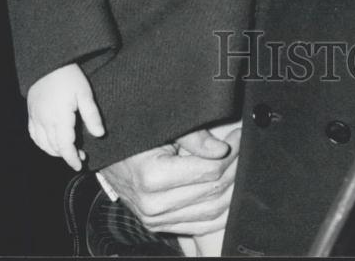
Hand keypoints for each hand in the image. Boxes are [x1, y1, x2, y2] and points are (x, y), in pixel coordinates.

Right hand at [27, 63, 104, 170]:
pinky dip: (42, 144)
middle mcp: (45, 121)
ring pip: (43, 144)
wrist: (49, 62)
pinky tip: (51, 143)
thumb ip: (92, 115)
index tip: (80, 165)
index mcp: (59, 118)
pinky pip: (34, 135)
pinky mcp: (31, 113)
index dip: (72, 158)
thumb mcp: (85, 93)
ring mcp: (36, 118)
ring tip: (69, 149)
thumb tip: (99, 134)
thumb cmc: (69, 76)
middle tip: (81, 155)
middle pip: (55, 147)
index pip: (65, 146)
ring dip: (55, 151)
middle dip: (67, 155)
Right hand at [99, 125, 240, 236]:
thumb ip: (193, 137)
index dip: (232, 152)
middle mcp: (153, 205)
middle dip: (236, 167)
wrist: (110, 158)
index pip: (208, 171)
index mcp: (152, 178)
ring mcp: (156, 219)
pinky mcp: (160, 226)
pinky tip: (232, 192)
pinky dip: (221, 212)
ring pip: (211, 211)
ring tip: (241, 165)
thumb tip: (222, 149)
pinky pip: (200, 225)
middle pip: (213, 191)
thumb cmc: (136, 136)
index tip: (240, 135)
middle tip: (245, 147)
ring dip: (232, 189)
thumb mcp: (162, 127)